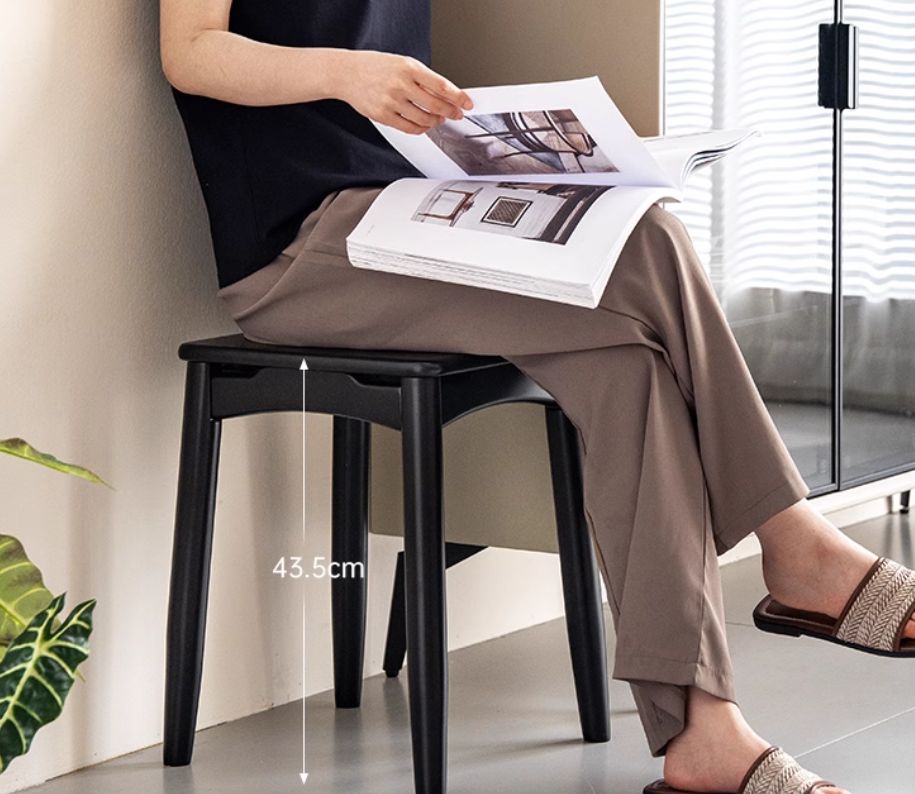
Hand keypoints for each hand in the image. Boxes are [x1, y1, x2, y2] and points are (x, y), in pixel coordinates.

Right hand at [337, 51, 472, 133]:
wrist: (348, 73)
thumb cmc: (377, 67)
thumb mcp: (403, 64)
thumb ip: (424, 78)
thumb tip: (446, 94)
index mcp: (409, 67)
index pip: (441, 85)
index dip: (458, 97)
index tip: (467, 103)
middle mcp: (400, 84)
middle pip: (435, 105)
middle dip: (451, 112)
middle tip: (457, 114)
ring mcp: (391, 101)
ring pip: (424, 119)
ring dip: (436, 121)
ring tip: (439, 118)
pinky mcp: (383, 115)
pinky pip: (409, 128)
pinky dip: (421, 129)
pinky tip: (425, 125)